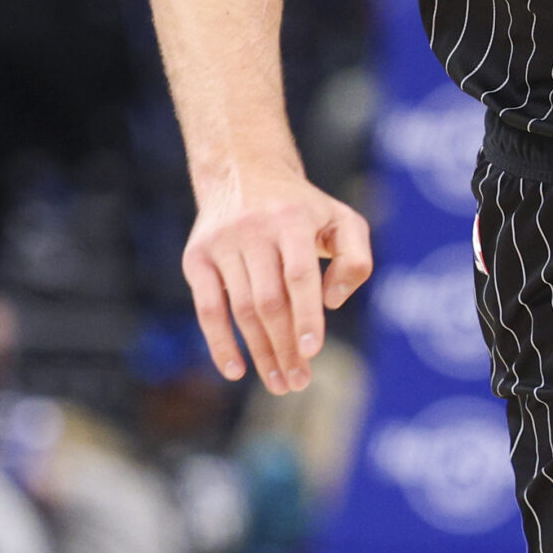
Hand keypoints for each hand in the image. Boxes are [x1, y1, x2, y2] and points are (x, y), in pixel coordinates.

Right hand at [183, 166, 373, 394]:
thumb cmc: (303, 208)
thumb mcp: (342, 220)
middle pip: (269, 300)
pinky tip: (236, 370)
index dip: (306, 315)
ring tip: (279, 382)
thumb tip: (332, 303)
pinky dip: (220, 342)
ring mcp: (221, 242)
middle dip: (285, 347)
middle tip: (298, 382)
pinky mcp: (197, 256)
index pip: (299, 275)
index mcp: (292, 218)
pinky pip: (207, 308)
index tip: (312, 352)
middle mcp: (253, 228)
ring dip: (260, 352)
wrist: (244, 170)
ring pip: (241, 308)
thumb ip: (356, 260)